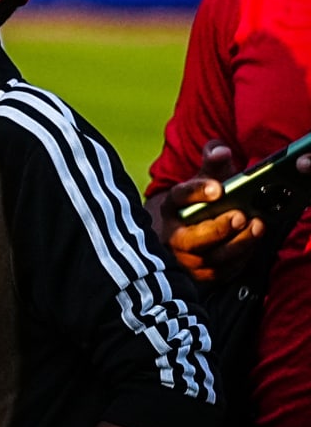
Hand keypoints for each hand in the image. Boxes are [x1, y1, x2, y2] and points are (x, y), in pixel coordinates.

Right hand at [146, 141, 294, 283]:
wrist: (183, 235)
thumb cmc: (198, 206)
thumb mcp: (202, 182)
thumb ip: (212, 164)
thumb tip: (221, 151)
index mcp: (170, 207)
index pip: (178, 198)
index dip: (196, 192)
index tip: (217, 189)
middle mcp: (172, 236)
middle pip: (191, 239)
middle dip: (218, 228)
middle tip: (240, 215)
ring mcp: (186, 259)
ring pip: (210, 258)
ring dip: (236, 243)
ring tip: (256, 226)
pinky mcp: (202, 276)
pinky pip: (223, 270)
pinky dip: (240, 257)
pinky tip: (252, 241)